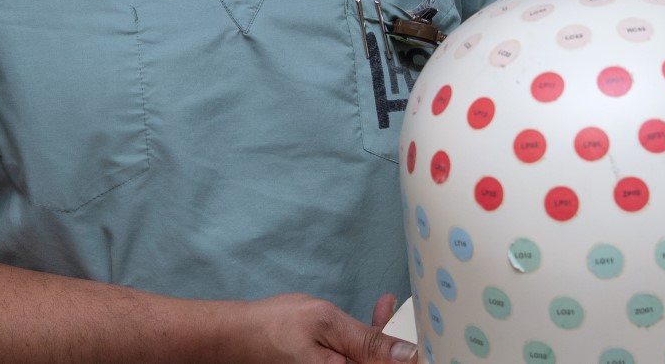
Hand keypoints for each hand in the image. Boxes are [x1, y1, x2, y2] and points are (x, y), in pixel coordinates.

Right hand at [228, 293, 416, 363]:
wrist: (236, 337)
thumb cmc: (274, 327)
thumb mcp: (326, 323)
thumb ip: (368, 341)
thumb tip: (407, 355)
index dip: (413, 356)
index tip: (428, 335)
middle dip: (398, 344)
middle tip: (401, 314)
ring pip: (372, 362)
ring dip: (383, 338)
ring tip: (386, 307)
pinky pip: (357, 361)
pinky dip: (367, 341)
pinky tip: (374, 316)